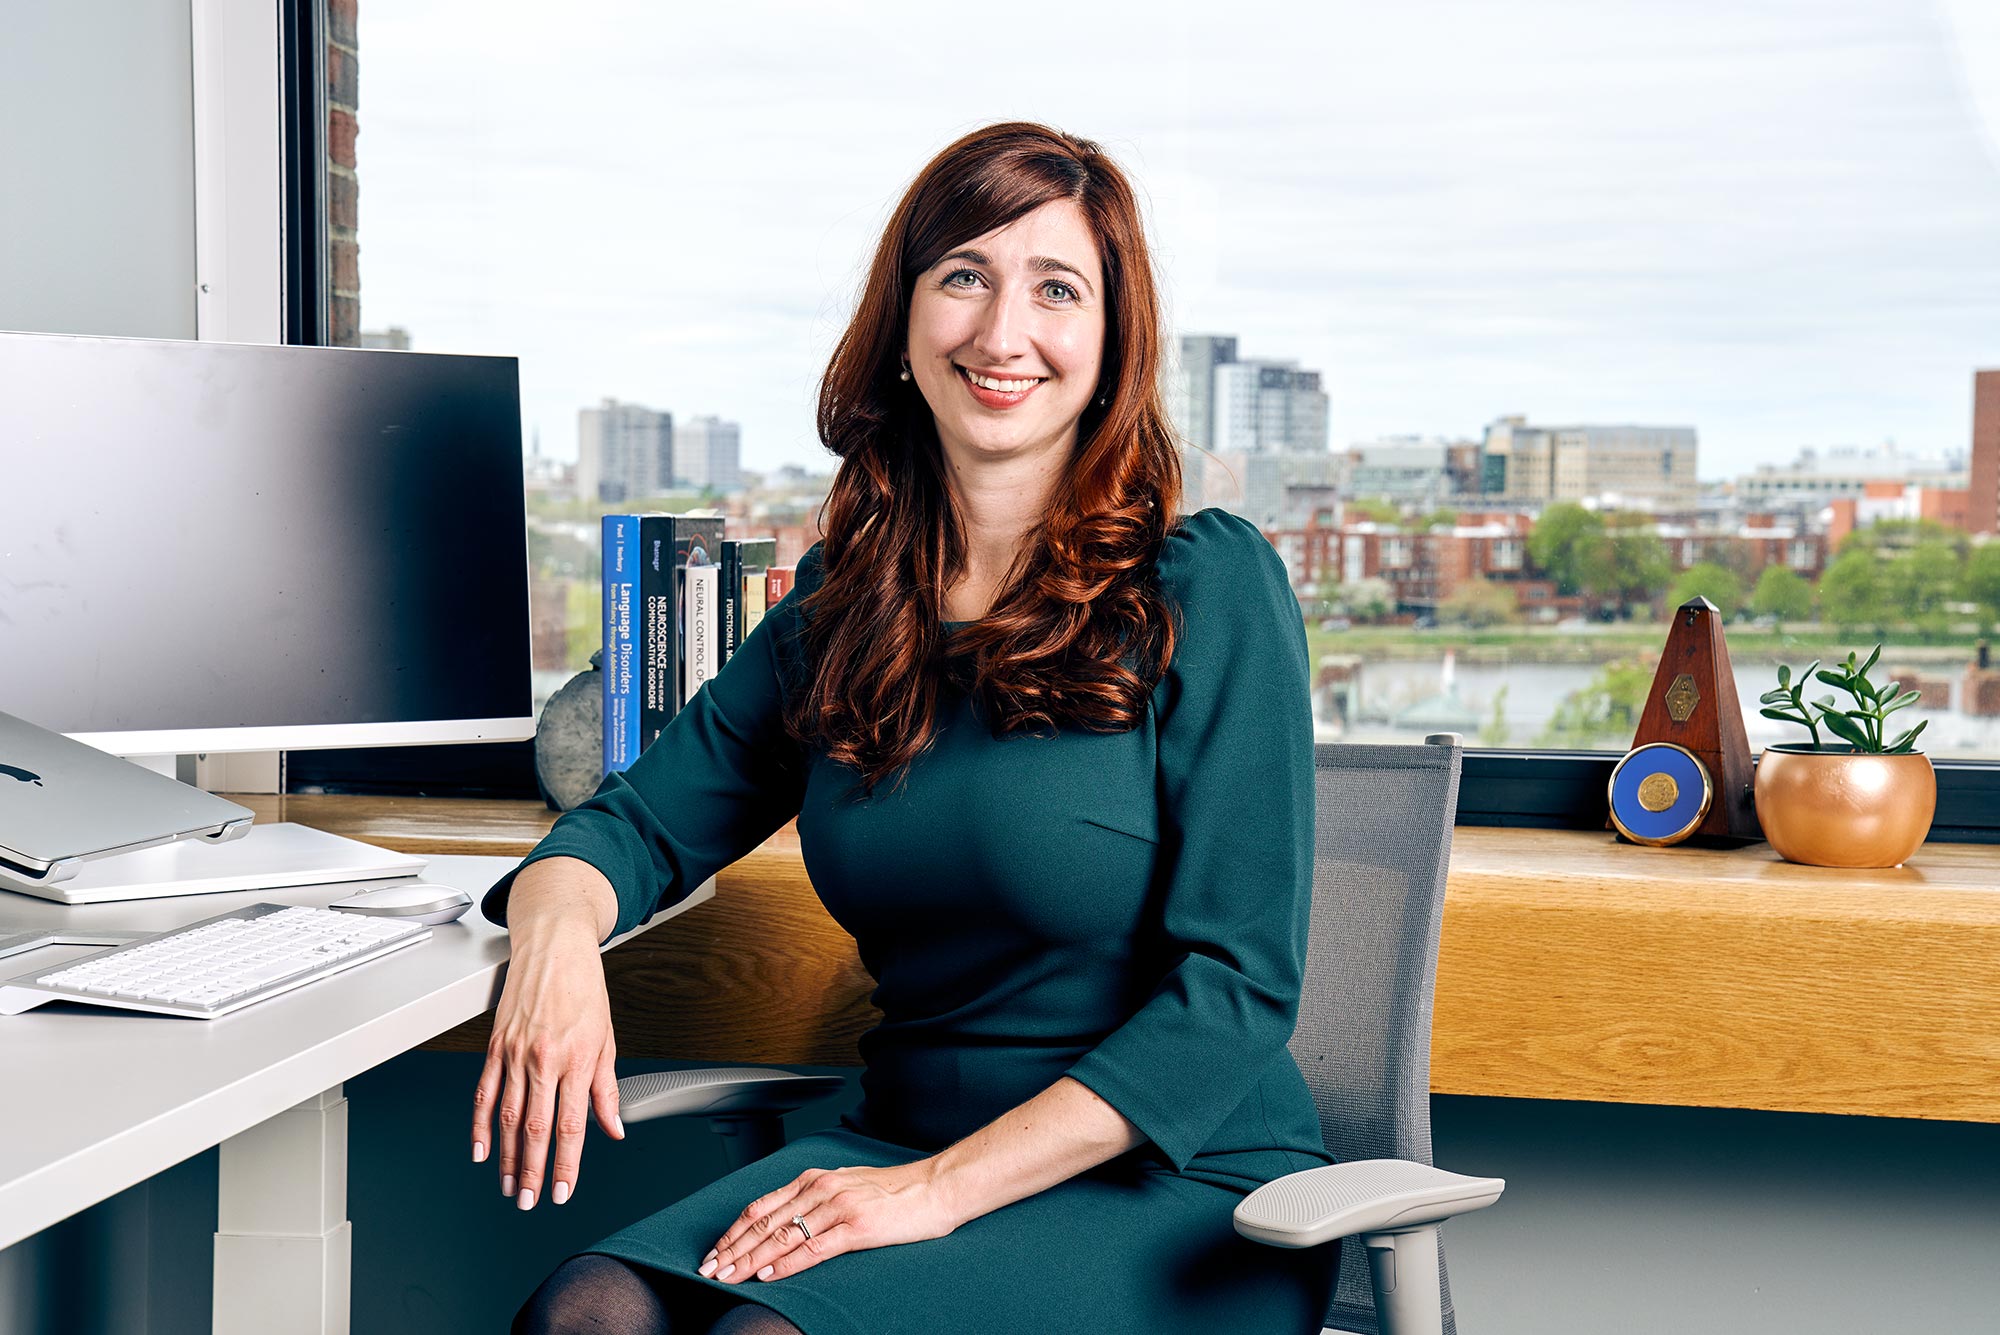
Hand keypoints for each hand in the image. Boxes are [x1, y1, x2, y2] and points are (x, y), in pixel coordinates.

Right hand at [471, 858, 624, 1210]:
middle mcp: (545, 1058)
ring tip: (508, 1186)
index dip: (566, 1164)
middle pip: (535, 1129)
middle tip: (528, 1201)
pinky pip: (485, 1092)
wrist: (555, 945)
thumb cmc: (584, 988)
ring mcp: (516, 1052)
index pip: (571, 1125)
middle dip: (531, 1171)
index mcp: (578, 1059)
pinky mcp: (496, 1045)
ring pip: (508, 1117)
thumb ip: (607, 1089)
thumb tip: (614, 1128)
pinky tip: (481, 1150)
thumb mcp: (607, 1037)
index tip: (562, 1191)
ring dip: (506, 1157)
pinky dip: (481, 1125)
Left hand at [698, 1162, 959, 1283]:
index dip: (733, 1231)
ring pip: (782, 1236)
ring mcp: (837, 1207)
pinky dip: (786, 1263)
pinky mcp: (856, 1227)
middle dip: (732, 1249)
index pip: (761, 1207)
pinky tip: (768, 1274)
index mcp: (815, 1180)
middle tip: (708, 1269)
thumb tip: (787, 1223)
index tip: (714, 1251)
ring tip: (728, 1276)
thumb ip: (816, 1201)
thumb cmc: (895, 1192)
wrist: (936, 1187)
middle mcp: (820, 1189)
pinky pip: (813, 1248)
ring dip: (750, 1259)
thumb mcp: (847, 1188)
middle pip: (764, 1223)